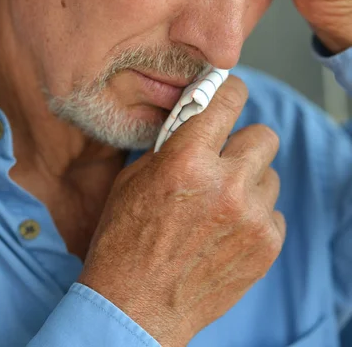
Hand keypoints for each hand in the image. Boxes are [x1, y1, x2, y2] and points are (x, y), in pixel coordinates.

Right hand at [79, 76, 284, 346]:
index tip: (229, 94)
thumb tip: (200, 116)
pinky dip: (255, 215)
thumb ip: (175, 143)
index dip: (230, 91)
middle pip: (264, 135)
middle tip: (225, 157)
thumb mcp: (136, 176)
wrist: (134, 306)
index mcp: (187, 159)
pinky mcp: (266, 246)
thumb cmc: (125, 239)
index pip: (229, 99)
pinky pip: (274, 212)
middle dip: (243, 142)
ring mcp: (251, 217)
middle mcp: (226, 184)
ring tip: (222, 202)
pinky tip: (227, 229)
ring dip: (249, 181)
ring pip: (269, 175)